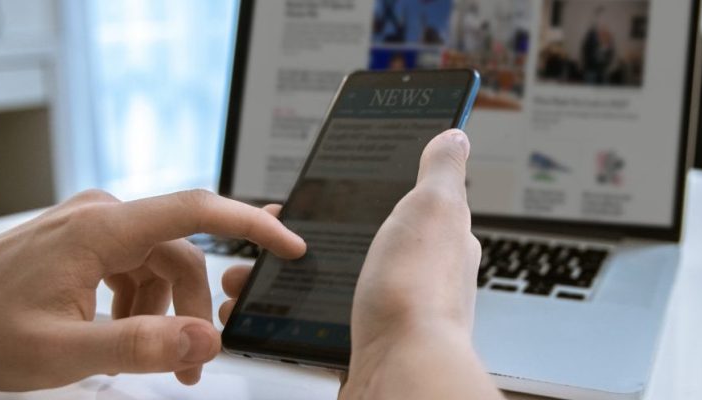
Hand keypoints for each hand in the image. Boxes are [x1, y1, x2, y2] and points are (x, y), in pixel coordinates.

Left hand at [0, 190, 304, 390]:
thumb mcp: (62, 352)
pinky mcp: (85, 240)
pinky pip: (135, 266)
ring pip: (160, 263)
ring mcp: (93, 226)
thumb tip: (205, 339)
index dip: (253, 224)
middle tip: (193, 363)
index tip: (289, 246)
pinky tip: (125, 333)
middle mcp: (103, 216)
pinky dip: (143, 302)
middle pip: (181, 254)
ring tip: (152, 357)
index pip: (197, 210)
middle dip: (194, 308)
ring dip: (166, 310)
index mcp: (102, 229)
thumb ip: (139, 346)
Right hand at [219, 130, 502, 398]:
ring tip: (247, 275)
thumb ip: (440, 170)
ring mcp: (387, 309)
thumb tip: (453, 136)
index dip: (354, 195)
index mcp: (434, 238)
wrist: (399, 375)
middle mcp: (414, 274)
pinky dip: (283, 314)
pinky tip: (263, 310)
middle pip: (352, 243)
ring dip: (283, 276)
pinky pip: (314, 319)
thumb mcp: (433, 208)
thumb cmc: (417, 294)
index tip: (314, 196)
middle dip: (304, 237)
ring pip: (326, 281)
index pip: (395, 203)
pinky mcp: (361, 341)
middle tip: (266, 235)